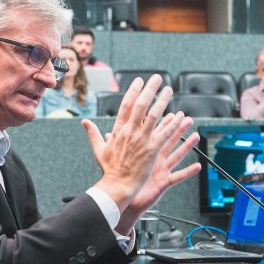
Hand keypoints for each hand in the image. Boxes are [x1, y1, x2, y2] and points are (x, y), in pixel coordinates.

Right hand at [82, 75, 181, 210]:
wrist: (117, 185)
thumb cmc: (109, 169)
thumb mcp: (98, 149)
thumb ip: (93, 133)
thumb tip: (84, 122)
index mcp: (118, 130)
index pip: (126, 105)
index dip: (134, 91)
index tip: (139, 81)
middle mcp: (130, 132)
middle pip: (141, 105)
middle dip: (150, 89)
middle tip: (157, 78)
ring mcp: (142, 140)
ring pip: (154, 116)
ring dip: (163, 101)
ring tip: (169, 91)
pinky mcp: (152, 150)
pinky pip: (164, 134)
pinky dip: (172, 124)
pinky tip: (179, 115)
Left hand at [115, 117, 200, 233]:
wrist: (123, 197)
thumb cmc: (122, 180)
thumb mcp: (117, 160)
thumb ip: (114, 145)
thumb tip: (108, 133)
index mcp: (145, 153)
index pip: (155, 134)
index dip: (163, 124)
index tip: (170, 113)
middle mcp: (155, 160)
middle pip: (169, 142)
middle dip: (178, 130)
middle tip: (187, 119)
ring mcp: (161, 171)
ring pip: (176, 156)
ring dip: (187, 146)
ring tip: (196, 137)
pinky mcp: (164, 183)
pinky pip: (178, 177)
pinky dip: (188, 172)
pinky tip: (198, 166)